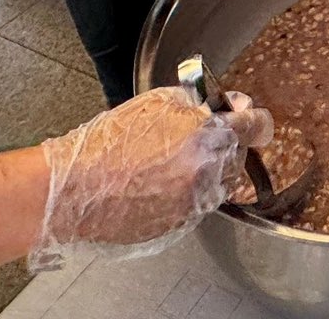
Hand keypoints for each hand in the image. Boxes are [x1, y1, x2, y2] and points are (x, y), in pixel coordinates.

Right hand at [30, 85, 270, 271]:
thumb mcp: (156, 102)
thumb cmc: (107, 143)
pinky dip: (188, 192)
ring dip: (208, 170)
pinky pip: (197, 204)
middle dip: (226, 144)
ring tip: (171, 159)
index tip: (249, 118)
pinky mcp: (180, 226)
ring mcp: (194, 204)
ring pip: (219, 183)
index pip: (255, 126)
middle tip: (198, 134)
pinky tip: (159, 182)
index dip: (253, 119)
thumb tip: (220, 106)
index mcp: (206, 137)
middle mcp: (207, 174)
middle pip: (239, 157)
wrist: (73, 188)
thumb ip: (196, 102)